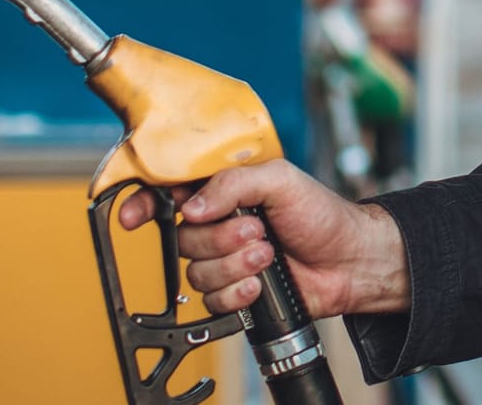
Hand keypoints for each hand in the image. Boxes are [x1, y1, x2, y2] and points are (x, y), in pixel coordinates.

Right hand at [116, 160, 407, 318]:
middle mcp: (218, 223)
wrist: (349, 260)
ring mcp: (225, 259)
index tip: (132, 217)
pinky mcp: (234, 291)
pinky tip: (261, 283)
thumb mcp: (280, 180)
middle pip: (184, 237)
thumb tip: (192, 206)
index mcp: (223, 190)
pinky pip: (211, 300)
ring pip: (196, 271)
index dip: (144, 204)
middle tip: (258, 230)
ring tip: (267, 254)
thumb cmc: (322, 214)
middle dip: (221, 238)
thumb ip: (232, 184)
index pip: (170, 192)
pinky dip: (237, 292)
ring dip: (234, 265)